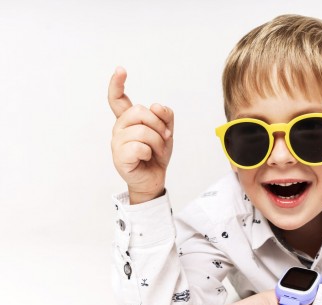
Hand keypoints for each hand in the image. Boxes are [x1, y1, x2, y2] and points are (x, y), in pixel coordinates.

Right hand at [108, 67, 173, 203]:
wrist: (154, 178)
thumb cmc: (156, 155)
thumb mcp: (166, 131)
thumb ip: (165, 116)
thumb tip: (155, 106)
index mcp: (128, 120)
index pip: (117, 99)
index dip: (117, 83)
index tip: (121, 70)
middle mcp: (120, 128)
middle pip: (139, 111)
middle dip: (158, 124)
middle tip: (164, 137)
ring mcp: (117, 142)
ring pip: (142, 131)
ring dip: (157, 142)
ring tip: (156, 151)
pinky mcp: (119, 157)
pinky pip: (140, 147)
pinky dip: (150, 153)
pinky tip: (147, 158)